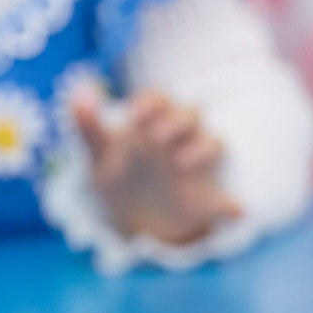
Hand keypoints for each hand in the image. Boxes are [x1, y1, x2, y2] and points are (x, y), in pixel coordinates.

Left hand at [74, 91, 240, 246]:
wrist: (132, 218)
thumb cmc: (119, 175)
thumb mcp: (100, 155)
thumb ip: (88, 126)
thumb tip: (77, 94)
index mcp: (153, 122)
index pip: (160, 99)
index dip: (152, 102)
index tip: (135, 113)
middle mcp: (179, 138)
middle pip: (191, 114)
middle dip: (177, 121)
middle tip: (155, 137)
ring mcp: (195, 165)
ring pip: (214, 143)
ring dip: (202, 149)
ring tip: (181, 165)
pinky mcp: (205, 199)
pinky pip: (226, 200)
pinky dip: (232, 205)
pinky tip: (235, 210)